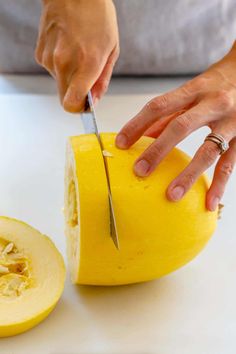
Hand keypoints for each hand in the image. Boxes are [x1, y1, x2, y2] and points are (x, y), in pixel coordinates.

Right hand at [35, 0, 118, 111]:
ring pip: (59, 84)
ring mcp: (49, 59)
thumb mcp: (111, 49)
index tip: (86, 105)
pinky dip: (60, 65)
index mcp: (87, 64)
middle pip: (64, 99)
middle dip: (76, 94)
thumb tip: (94, 102)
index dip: (79, 109)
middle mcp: (64, 63)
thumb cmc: (96, 16)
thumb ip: (102, 81)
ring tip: (77, 54)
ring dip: (69, 76)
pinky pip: (52, 71)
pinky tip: (67, 48)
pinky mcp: (40, 54)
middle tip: (86, 78)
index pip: (72, 104)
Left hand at [116, 42, 235, 210]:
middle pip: (180, 127)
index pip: (159, 106)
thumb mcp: (193, 91)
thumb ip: (169, 112)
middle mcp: (213, 104)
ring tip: (171, 195)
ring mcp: (231, 122)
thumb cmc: (218, 83)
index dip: (137, 124)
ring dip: (188, 175)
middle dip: (158, 151)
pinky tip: (209, 203)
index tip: (121, 143)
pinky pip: (229, 164)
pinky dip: (219, 185)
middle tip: (140, 171)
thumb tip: (144, 135)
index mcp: (194, 90)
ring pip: (208, 151)